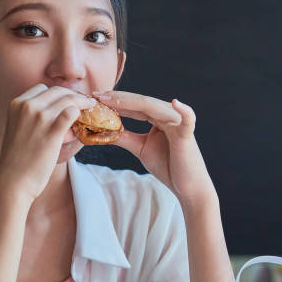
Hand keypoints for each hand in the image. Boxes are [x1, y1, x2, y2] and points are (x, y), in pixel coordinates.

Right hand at [0, 84, 94, 203]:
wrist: (13, 181)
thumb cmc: (16, 160)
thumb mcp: (17, 128)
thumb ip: (29, 117)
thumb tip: (53, 112)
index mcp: (17, 104)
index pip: (42, 88)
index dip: (57, 94)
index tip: (67, 100)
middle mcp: (27, 106)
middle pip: (57, 91)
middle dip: (73, 96)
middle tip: (85, 103)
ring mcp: (40, 117)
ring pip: (68, 99)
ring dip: (81, 104)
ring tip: (90, 109)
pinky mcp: (52, 131)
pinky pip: (72, 113)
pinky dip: (80, 115)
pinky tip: (83, 121)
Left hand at [92, 90, 215, 204]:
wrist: (187, 187)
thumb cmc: (168, 166)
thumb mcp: (141, 148)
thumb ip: (124, 137)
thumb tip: (103, 130)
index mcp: (158, 117)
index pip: (134, 105)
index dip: (115, 101)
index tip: (94, 98)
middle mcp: (168, 115)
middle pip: (141, 102)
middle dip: (118, 98)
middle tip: (96, 94)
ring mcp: (178, 122)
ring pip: (153, 107)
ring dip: (132, 101)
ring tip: (111, 99)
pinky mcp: (187, 134)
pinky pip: (187, 119)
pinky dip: (184, 111)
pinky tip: (176, 103)